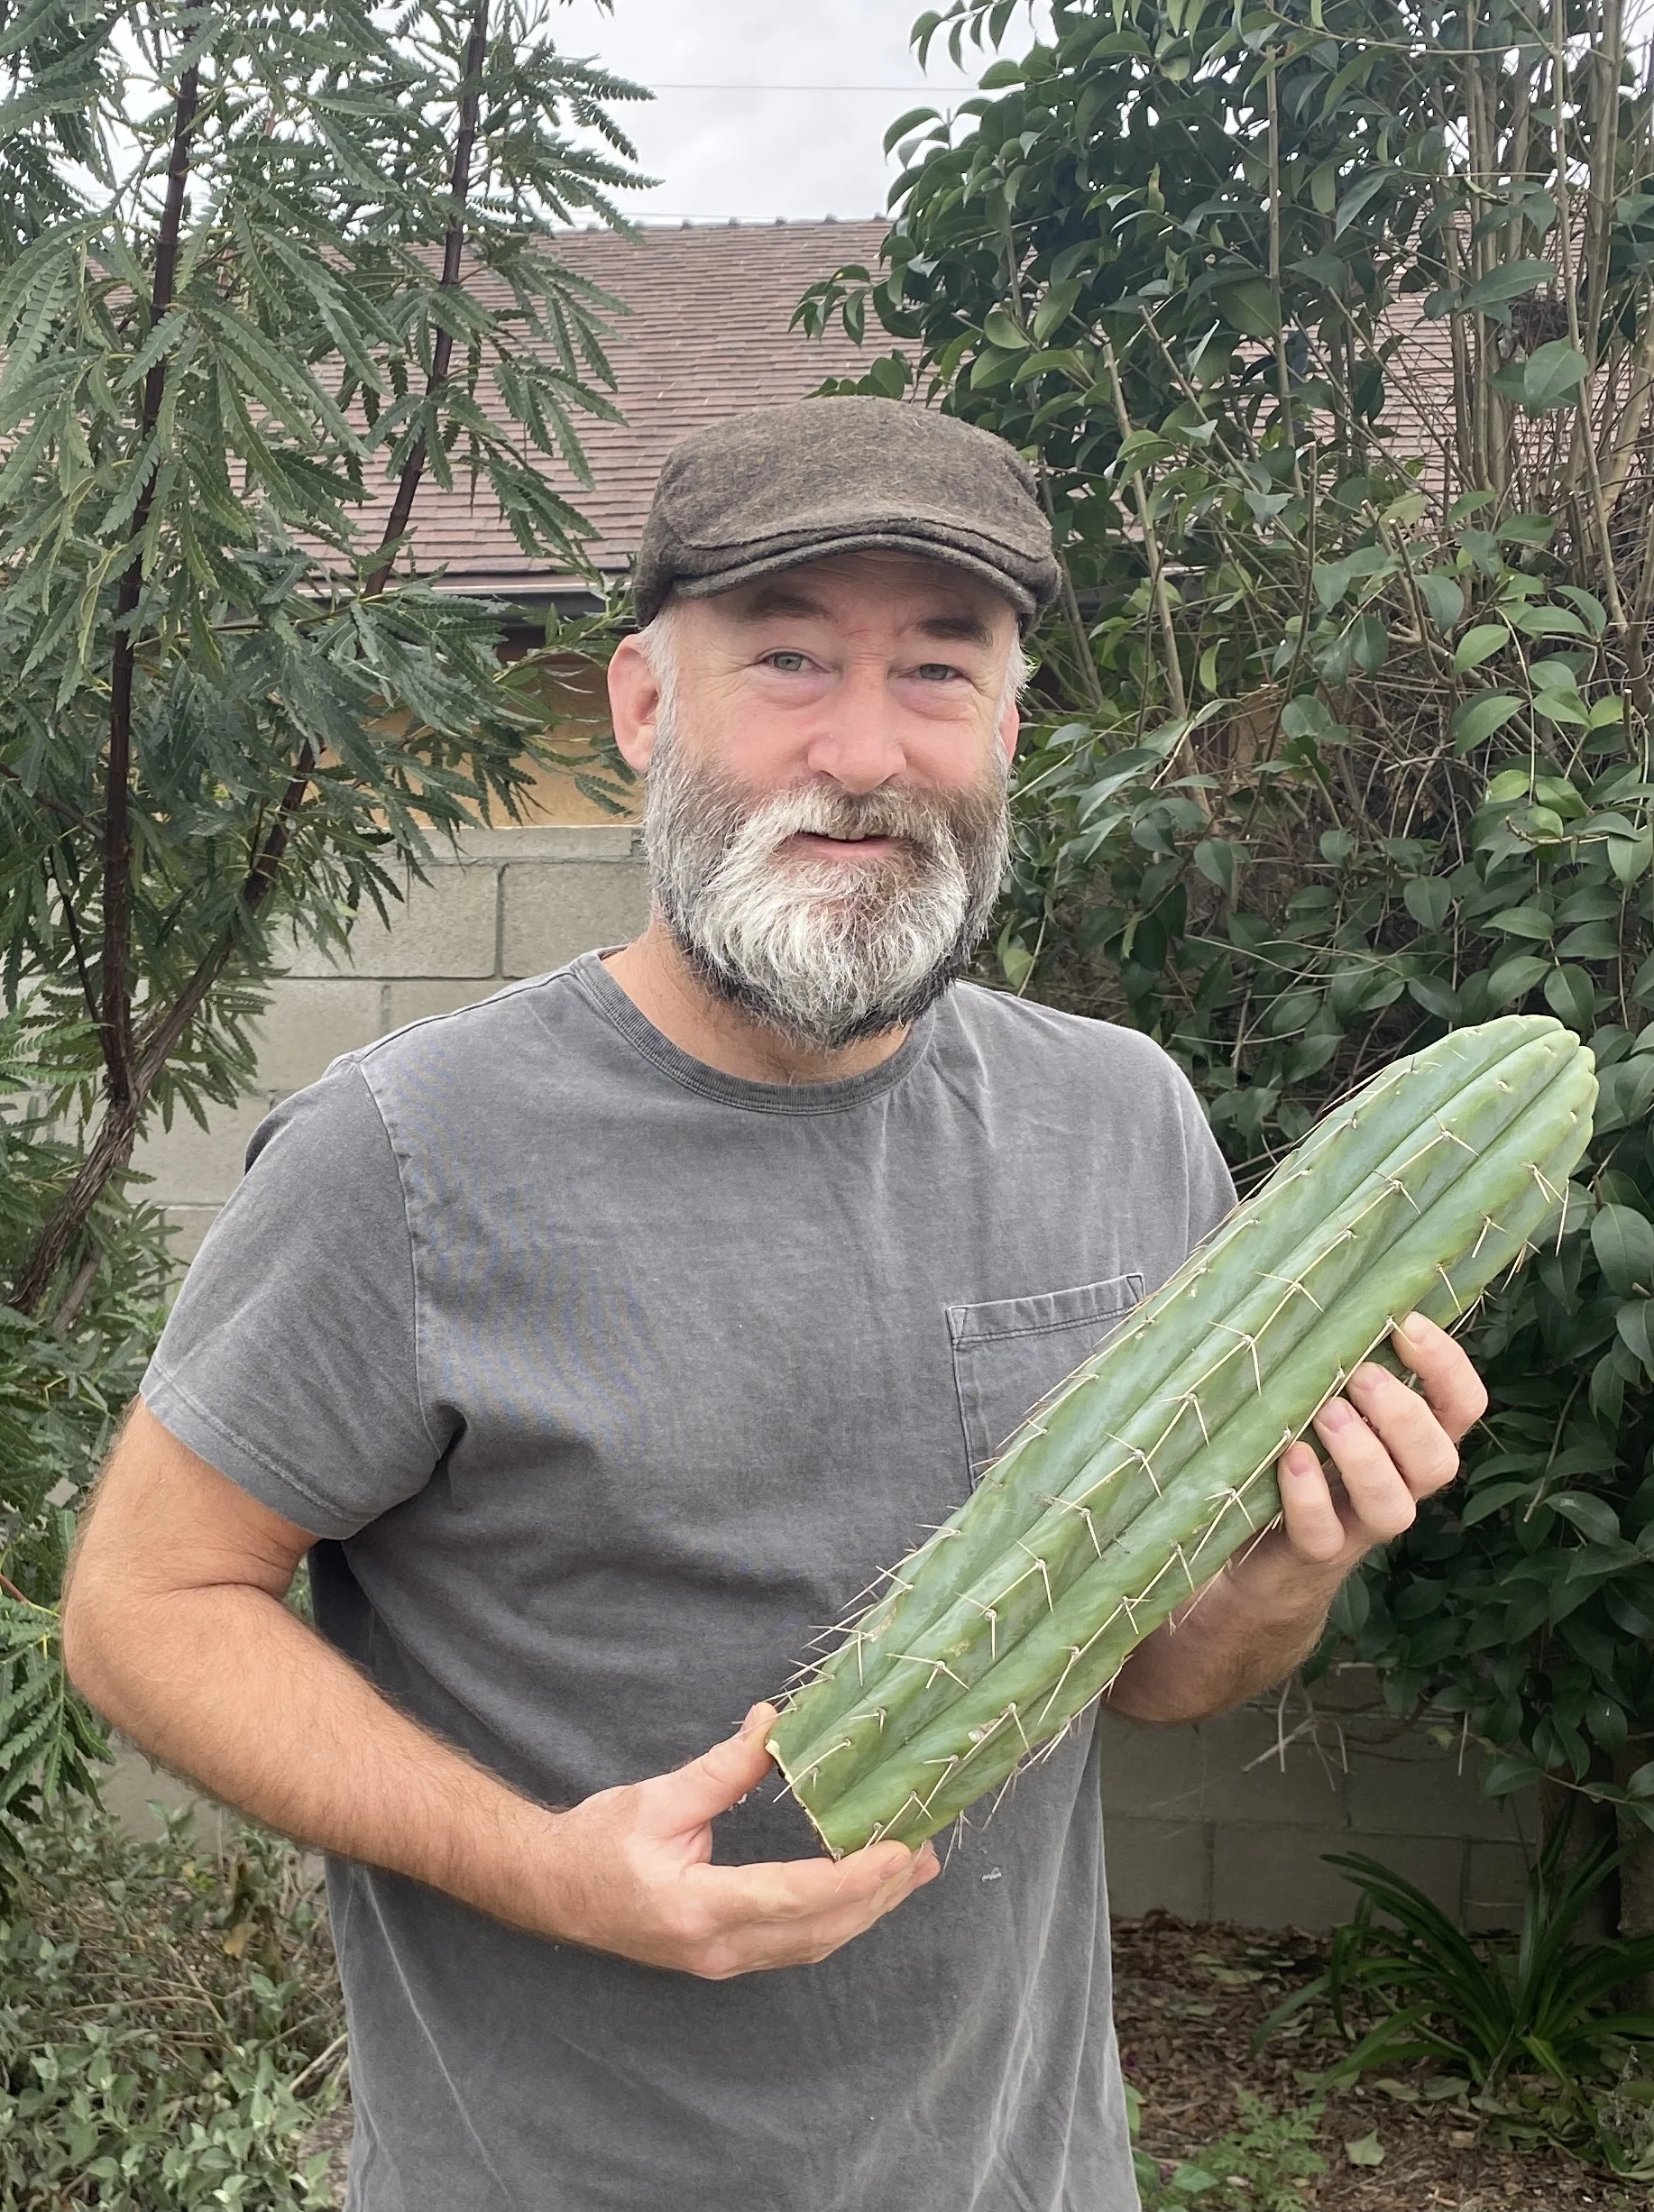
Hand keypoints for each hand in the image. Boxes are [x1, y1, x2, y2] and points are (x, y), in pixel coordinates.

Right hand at [532, 1704, 939, 1979]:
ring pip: (812, 1944)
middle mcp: (716, 1947)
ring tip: (912, 1870)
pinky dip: (837, 1917)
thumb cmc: (595, 1842)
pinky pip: (795, 1944)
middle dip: (877, 1896)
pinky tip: (864, 1892)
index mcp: (696, 1907)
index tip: (898, 1851)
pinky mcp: (724, 1958)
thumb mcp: (658, 1798)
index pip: (792, 1897)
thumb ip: (724, 1768)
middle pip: (817, 1931)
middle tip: (924, 1852)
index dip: (852, 1878)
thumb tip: (775, 1723)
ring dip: (866, 1910)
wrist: (549, 1891)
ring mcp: (721, 1961)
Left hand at [1270, 1308, 1488, 1580]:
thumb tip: (1340, 1288)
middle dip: (1403, 1415)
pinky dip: (1309, 1495)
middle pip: (1438, 1462)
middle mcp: (1400, 1486)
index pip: (1461, 1407)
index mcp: (1412, 1442)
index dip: (1447, 1367)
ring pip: (1394, 1507)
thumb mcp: (1328, 1402)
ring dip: (1364, 1456)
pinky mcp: (1312, 1553)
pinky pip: (1323, 1533)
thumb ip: (1345, 1363)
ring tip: (1327, 1412)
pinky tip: (1291, 1456)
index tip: (1407, 1324)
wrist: (1259, 1549)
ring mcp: (1359, 1526)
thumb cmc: (1301, 1452)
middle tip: (1360, 1375)